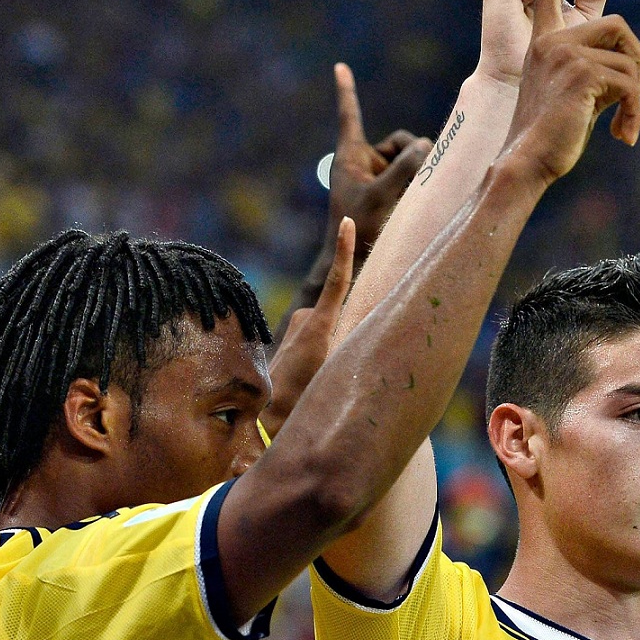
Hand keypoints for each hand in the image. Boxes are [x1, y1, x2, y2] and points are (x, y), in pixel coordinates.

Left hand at [263, 218, 357, 438]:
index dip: (344, 251)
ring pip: (327, 327)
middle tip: (331, 370)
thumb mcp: (335, 378)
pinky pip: (316, 336)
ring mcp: (297, 326)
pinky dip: (319, 351)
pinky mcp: (291, 335)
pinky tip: (307, 378)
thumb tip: (376, 339)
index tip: (346, 222)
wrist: (262, 417)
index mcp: (319, 326)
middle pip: (339, 315)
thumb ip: (354, 354)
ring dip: (330, 347)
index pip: (336, 281)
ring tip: (316, 380)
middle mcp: (306, 319)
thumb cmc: (302, 401)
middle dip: (346, 335)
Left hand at [324, 63, 429, 256]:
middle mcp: (364, 162)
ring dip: (421, 171)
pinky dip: (422, 181)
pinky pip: (413, 175)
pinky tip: (426, 197)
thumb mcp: (382, 196)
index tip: (339, 67)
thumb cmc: (357, 229)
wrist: (350, 262)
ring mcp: (378, 176)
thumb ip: (405, 167)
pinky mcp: (390, 191)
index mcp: (351, 156)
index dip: (347, 90)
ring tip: (420, 195)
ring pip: (411, 159)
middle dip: (416, 153)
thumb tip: (427, 144)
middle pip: (400, 141)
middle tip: (427, 171)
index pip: (350, 115)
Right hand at [497, 0, 639, 184]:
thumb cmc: (554, 134)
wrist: (529, 161)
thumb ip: (601, 68)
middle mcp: (554, 40)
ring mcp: (566, 53)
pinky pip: (630, 83)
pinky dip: (635, 112)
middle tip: (637, 95)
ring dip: (637, 96)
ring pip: (630, 59)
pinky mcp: (581, 73)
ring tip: (625, 123)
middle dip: (637, 59)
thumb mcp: (579, 93)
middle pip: (618, 25)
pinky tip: (623, 135)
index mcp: (546, 40)